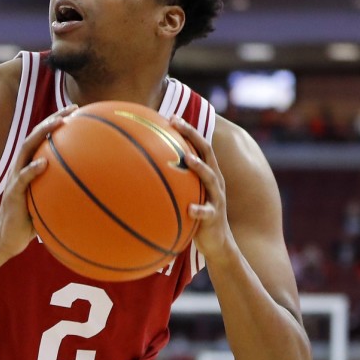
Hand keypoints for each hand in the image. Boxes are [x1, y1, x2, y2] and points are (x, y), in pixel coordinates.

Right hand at [0, 105, 75, 259]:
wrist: (7, 239)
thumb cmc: (31, 222)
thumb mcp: (49, 202)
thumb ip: (62, 191)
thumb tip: (92, 189)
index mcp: (29, 167)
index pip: (42, 139)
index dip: (57, 122)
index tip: (77, 111)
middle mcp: (20, 167)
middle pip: (34, 136)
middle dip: (53, 119)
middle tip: (72, 110)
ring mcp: (15, 179)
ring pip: (26, 149)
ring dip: (41, 134)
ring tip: (58, 124)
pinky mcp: (13, 194)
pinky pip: (22, 179)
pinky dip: (32, 170)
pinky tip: (43, 163)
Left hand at [171, 115, 232, 259]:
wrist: (217, 243)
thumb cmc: (194, 215)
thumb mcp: (185, 194)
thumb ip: (172, 181)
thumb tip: (142, 169)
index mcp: (207, 173)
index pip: (199, 145)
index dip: (187, 130)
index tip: (170, 116)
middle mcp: (215, 181)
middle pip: (207, 152)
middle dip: (193, 135)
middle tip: (176, 123)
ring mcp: (216, 198)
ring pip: (211, 178)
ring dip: (199, 167)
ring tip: (187, 158)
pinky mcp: (214, 217)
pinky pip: (207, 212)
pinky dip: (198, 210)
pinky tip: (189, 209)